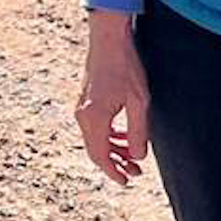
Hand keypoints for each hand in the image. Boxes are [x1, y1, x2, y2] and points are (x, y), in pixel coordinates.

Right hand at [78, 13, 151, 183]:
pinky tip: (123, 135)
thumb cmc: (126, 67)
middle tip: (135, 172)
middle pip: (96, 150)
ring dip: (113, 149)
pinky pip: (94, 127)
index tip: (126, 181)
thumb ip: (138, 132)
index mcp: (94, 118)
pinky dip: (109, 135)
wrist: (108, 39)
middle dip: (115, 163)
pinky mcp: (85, 101)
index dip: (113, 171)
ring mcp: (82, 108)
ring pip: (95, 139)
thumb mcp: (139, 102)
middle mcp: (83, 116)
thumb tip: (137, 156)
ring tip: (132, 156)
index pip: (101, 155)